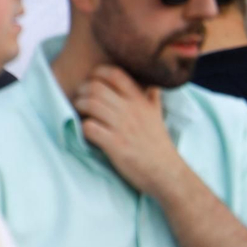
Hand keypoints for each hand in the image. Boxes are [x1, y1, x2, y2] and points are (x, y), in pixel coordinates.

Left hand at [73, 65, 185, 195]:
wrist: (167, 173)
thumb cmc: (158, 144)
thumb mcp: (157, 115)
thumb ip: (152, 97)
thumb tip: (152, 83)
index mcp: (140, 100)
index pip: (115, 74)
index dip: (98, 73)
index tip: (92, 81)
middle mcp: (131, 110)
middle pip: (96, 87)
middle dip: (83, 91)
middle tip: (80, 98)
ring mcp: (122, 127)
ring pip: (90, 104)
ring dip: (79, 106)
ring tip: (80, 113)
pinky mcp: (115, 145)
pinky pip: (90, 128)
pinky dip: (83, 127)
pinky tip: (86, 131)